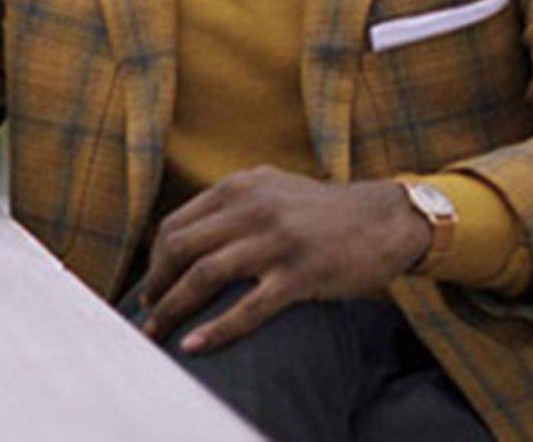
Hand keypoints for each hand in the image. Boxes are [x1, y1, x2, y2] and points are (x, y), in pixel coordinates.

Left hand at [141, 165, 430, 353]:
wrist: (383, 219)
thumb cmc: (322, 210)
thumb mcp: (272, 188)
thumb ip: (234, 200)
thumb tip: (189, 232)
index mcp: (241, 186)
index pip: (177, 223)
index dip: (156, 260)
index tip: (151, 286)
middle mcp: (253, 207)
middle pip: (182, 248)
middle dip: (156, 285)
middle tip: (150, 313)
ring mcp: (276, 240)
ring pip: (205, 276)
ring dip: (174, 309)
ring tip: (159, 334)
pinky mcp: (300, 273)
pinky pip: (248, 308)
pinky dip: (217, 330)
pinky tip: (197, 347)